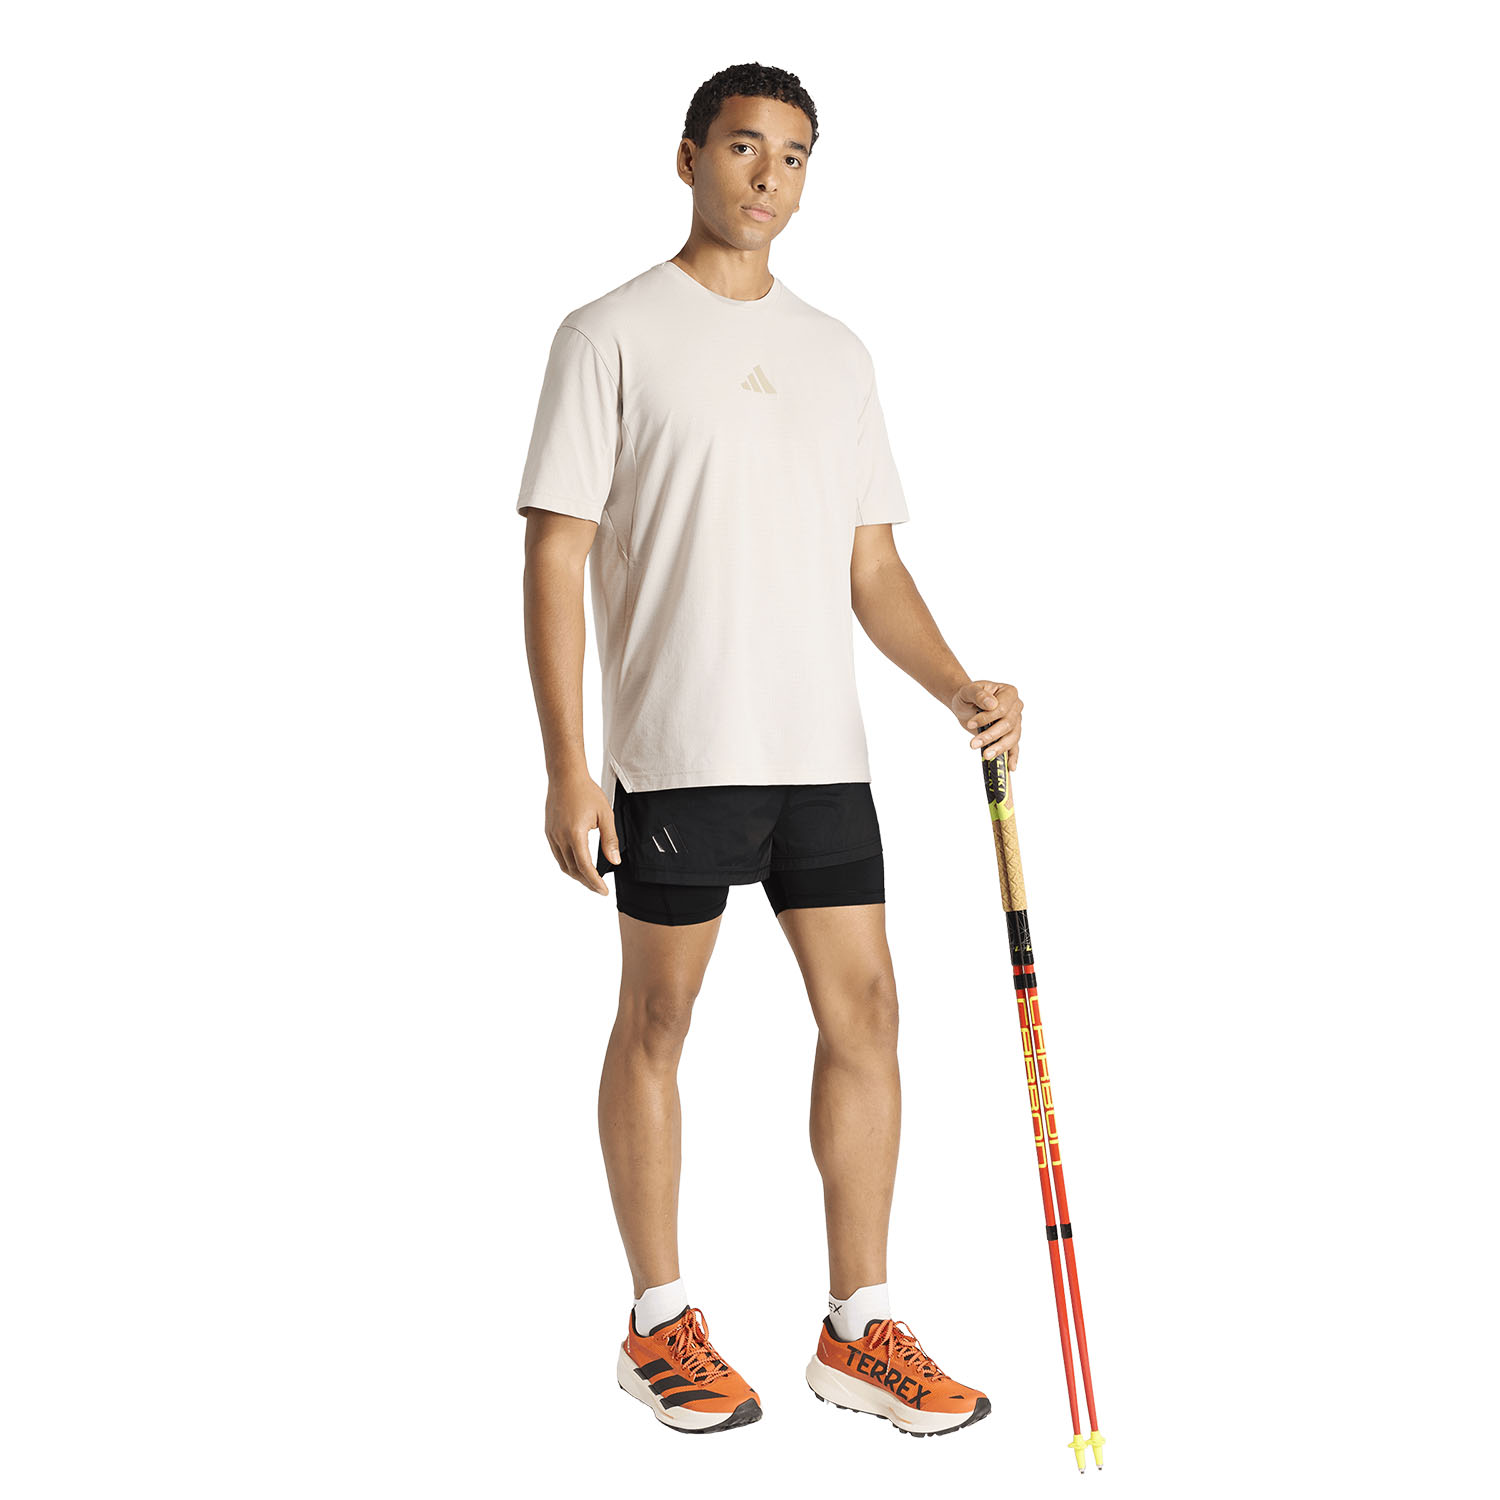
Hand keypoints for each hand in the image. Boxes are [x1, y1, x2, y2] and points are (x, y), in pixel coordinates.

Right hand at [545, 771, 619, 893]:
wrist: (565, 776)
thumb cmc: (587, 792)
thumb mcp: (605, 815)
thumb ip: (610, 840)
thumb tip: (615, 862)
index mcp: (575, 834)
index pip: (585, 867)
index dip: (595, 882)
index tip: (604, 891)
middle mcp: (560, 837)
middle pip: (573, 870)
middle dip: (587, 882)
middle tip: (600, 889)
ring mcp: (552, 835)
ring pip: (563, 865)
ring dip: (577, 875)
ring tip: (590, 880)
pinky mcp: (549, 832)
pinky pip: (558, 855)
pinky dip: (568, 865)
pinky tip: (578, 865)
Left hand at [951, 680, 1022, 768]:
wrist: (966, 704)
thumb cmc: (968, 695)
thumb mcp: (968, 691)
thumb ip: (979, 695)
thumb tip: (992, 704)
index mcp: (1009, 693)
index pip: (1002, 709)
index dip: (987, 718)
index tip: (970, 724)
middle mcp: (1016, 707)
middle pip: (1008, 725)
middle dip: (990, 736)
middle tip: (973, 744)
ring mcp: (1015, 722)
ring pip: (1012, 738)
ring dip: (998, 748)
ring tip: (985, 755)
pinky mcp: (1010, 735)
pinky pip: (1014, 747)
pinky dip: (1013, 757)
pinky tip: (1010, 767)